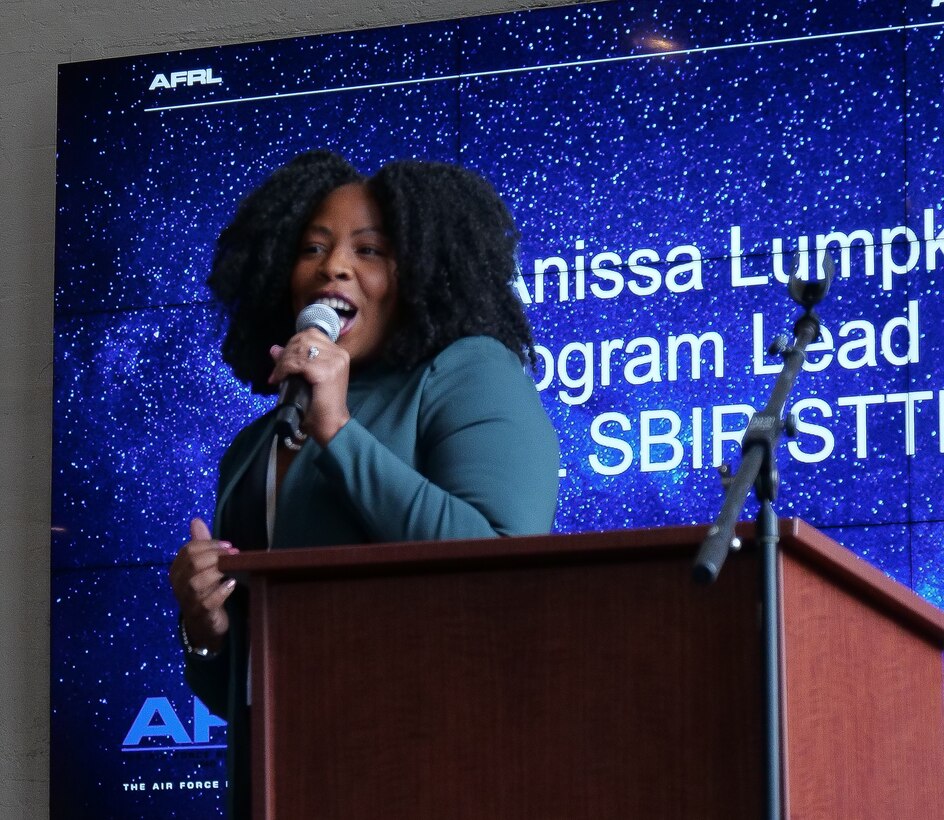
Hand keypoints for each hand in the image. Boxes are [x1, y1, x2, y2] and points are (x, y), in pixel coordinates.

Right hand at [169, 517, 236, 653]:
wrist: (204, 624)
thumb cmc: (205, 590)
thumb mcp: (202, 566)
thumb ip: (200, 544)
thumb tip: (196, 520)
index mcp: (177, 570)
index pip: (188, 550)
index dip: (210, 545)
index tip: (228, 546)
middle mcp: (178, 585)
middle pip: (193, 563)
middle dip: (215, 556)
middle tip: (234, 555)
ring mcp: (187, 601)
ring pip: (196, 582)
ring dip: (217, 572)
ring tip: (232, 569)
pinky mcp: (200, 615)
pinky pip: (207, 602)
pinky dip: (220, 592)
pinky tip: (231, 585)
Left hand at [268, 327, 350, 445]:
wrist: (332, 425)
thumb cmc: (320, 405)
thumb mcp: (306, 378)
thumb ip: (292, 361)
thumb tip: (274, 349)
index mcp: (338, 353)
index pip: (311, 334)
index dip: (293, 343)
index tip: (283, 361)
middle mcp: (338, 353)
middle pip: (304, 339)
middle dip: (286, 352)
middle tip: (277, 370)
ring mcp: (334, 361)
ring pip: (299, 349)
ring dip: (283, 362)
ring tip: (278, 375)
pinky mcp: (325, 371)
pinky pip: (297, 362)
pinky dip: (284, 369)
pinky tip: (279, 379)